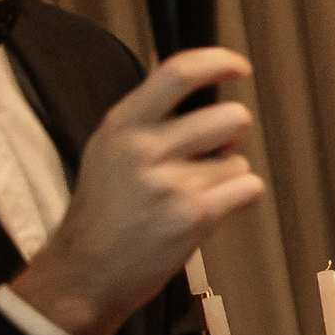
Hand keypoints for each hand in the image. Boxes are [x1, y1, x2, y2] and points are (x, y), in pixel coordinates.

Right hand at [10, 47, 263, 334]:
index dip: (218, 62)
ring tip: (190, 195)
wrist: (85, 272)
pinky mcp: (194, 216)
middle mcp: (143, 149)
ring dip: (227, 177)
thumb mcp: (108, 149)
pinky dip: (239, 199)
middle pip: (230, 117)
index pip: (177, 73)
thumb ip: (146, 112)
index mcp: (121, 125)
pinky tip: (207, 211)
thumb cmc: (104, 212)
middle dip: (233, 135)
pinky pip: (249, 188)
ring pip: (239, 160)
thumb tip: (179, 69)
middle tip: (211, 153)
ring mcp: (170, 183)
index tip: (240, 66)